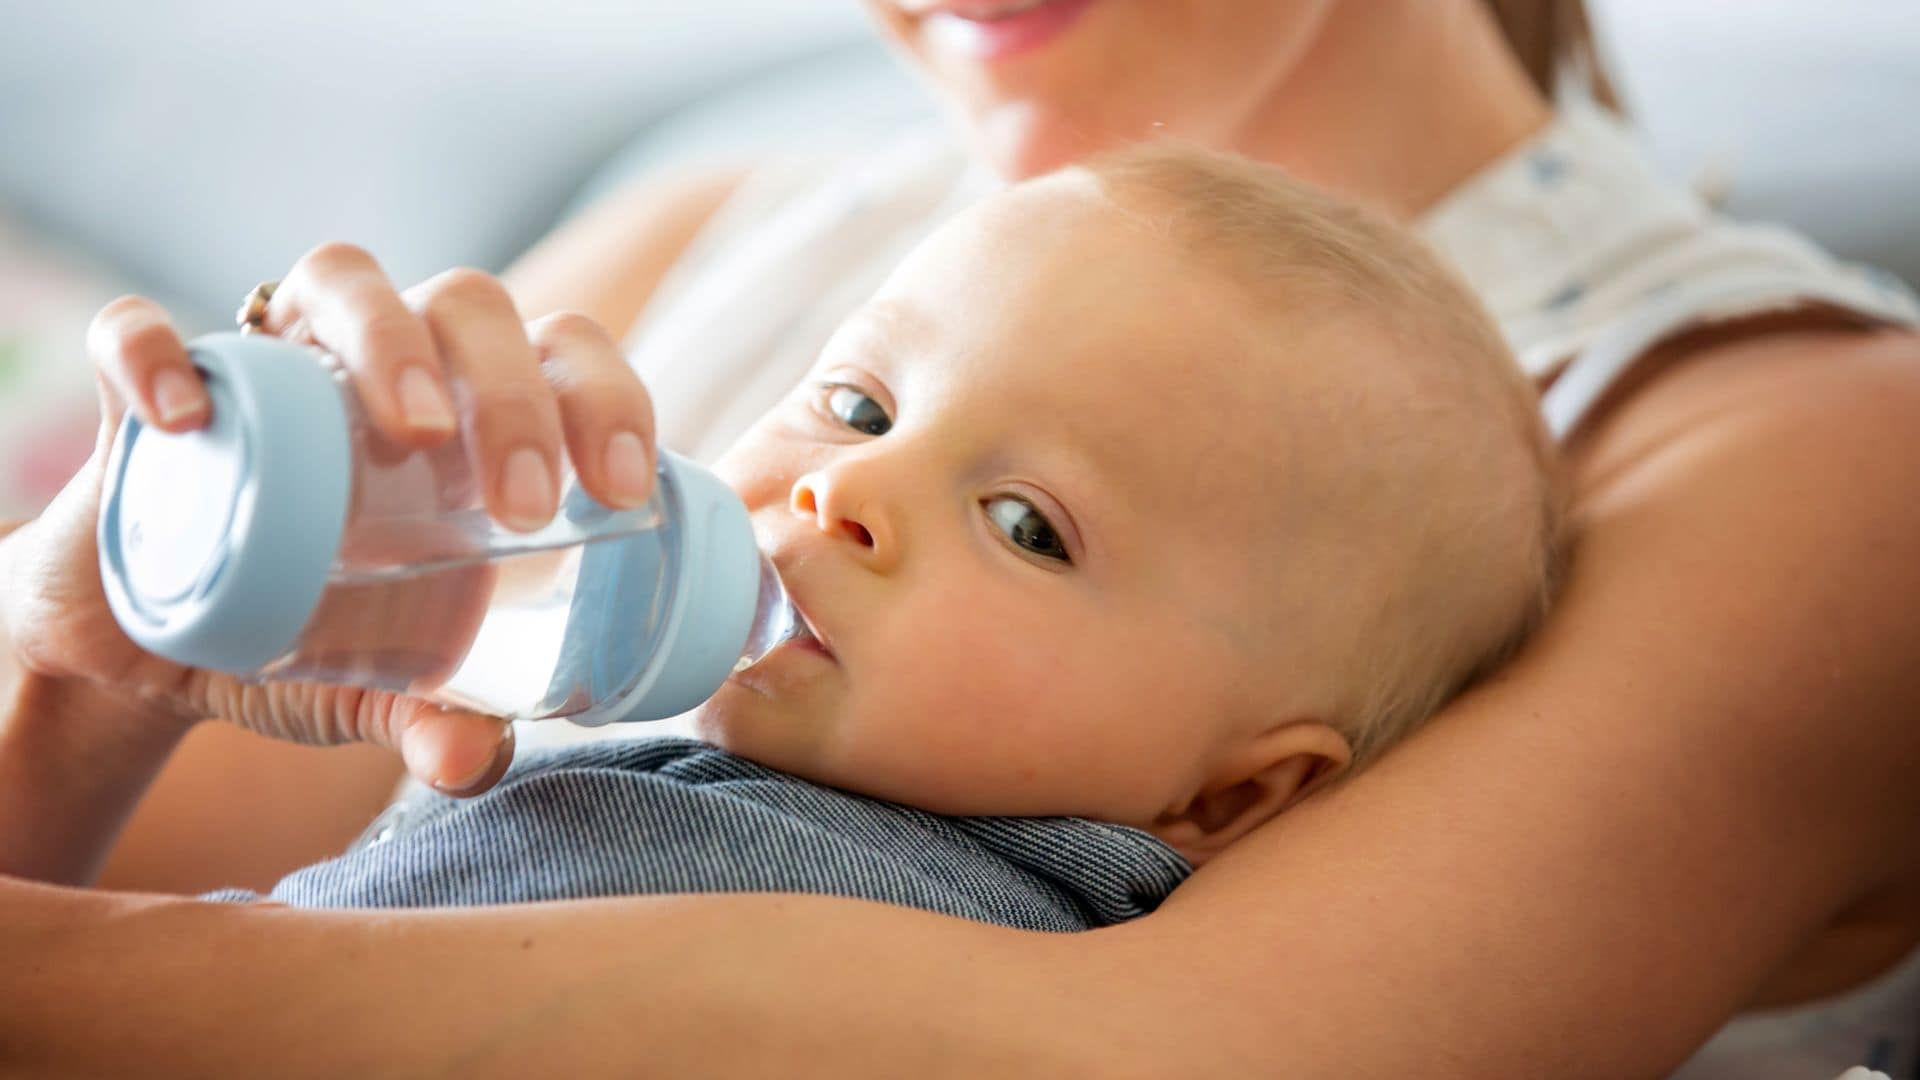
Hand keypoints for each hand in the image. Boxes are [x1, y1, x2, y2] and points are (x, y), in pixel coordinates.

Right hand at [1, 243, 657, 793]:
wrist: (151, 649)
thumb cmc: (303, 631)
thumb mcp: (378, 688)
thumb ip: (432, 720)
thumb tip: (474, 760)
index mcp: (469, 414)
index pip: (562, 354)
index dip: (606, 397)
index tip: (623, 490)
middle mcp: (383, 361)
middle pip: (467, 305)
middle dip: (512, 390)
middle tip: (525, 502)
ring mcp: (269, 359)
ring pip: (339, 278)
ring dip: (387, 337)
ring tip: (411, 429)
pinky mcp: (142, 388)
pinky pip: (137, 329)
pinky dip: (156, 351)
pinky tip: (186, 416)